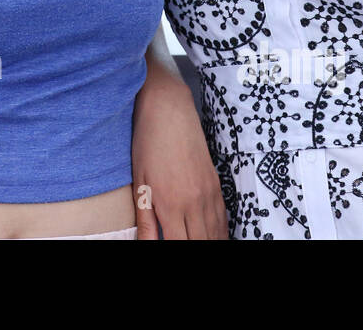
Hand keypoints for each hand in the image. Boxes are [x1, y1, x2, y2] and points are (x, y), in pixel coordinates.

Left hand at [132, 78, 226, 239]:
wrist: (169, 111)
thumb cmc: (149, 145)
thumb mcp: (140, 184)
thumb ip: (145, 221)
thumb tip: (144, 244)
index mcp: (172, 205)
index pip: (179, 245)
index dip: (174, 251)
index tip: (169, 247)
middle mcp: (195, 203)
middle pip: (200, 242)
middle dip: (192, 247)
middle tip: (182, 242)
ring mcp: (209, 194)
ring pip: (215, 233)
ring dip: (209, 242)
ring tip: (199, 242)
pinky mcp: (216, 184)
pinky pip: (222, 218)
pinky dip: (219, 231)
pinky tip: (213, 235)